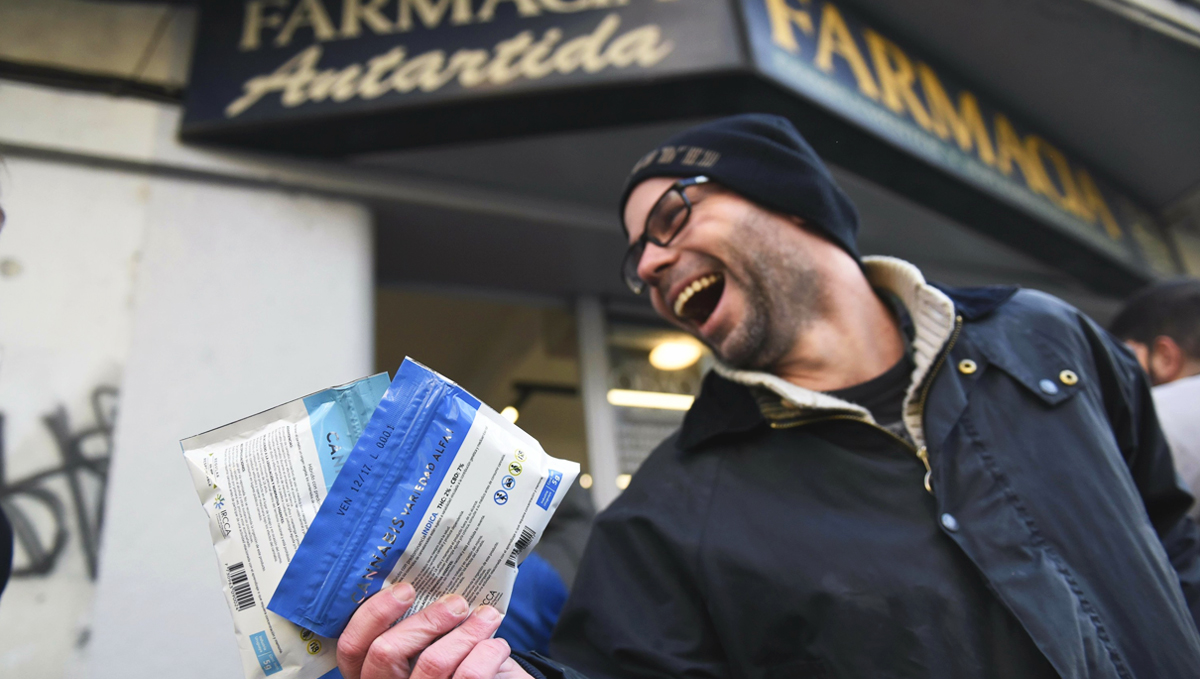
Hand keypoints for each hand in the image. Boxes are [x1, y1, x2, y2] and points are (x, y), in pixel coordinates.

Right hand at [336, 582, 533, 678]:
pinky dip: (488, 653)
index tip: (406, 589)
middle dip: (426, 620)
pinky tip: (497, 646)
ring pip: (433, 663)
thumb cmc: (456, 665)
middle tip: (456, 603)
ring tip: (487, 617)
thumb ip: (419, 626)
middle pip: (385, 652)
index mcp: (372, 673)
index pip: (351, 648)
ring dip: (467, 632)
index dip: (373, 615)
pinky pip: (468, 676)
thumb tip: (431, 581)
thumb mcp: (428, 647)